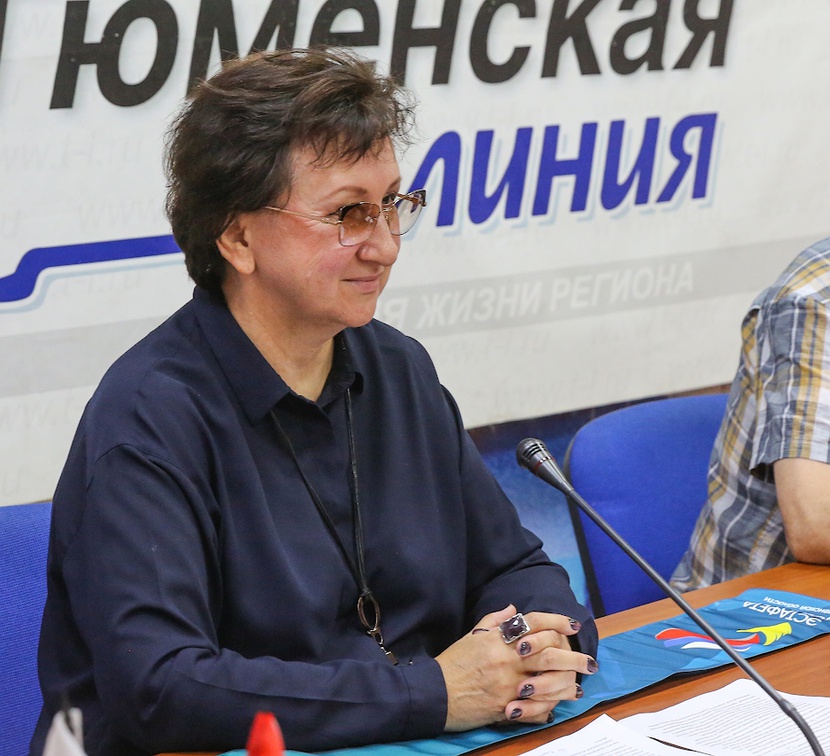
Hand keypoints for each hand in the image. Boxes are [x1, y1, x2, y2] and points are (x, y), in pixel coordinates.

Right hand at [435, 605, 597, 730]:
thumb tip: (514, 608)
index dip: (557, 621)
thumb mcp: (472, 636)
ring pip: (549, 680)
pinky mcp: (506, 707)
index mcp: (499, 639)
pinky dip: (550, 706)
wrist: (435, 693)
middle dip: (574, 656)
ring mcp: (509, 685)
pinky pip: (536, 707)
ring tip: (580, 684)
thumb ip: (495, 620)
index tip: (573, 624)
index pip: (535, 622)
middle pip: (550, 652)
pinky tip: (559, 704)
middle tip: (590, 661)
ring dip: (568, 682)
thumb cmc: (453, 663)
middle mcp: (507, 659)